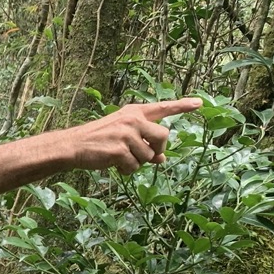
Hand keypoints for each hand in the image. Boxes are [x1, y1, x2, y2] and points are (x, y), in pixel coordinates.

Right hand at [69, 99, 199, 174]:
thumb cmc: (98, 140)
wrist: (73, 145)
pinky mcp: (120, 149)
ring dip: (137, 162)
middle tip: (142, 154)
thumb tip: (162, 159)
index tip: (199, 103)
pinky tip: (114, 165)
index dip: (182, 106)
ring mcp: (127, 134)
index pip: (162, 108)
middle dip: (157, 149)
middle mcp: (132, 120)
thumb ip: (144, 142)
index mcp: (134, 113)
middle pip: (163, 136)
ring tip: (120, 158)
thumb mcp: (123, 135)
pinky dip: (126, 170)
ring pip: (149, 156)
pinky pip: (134, 166)